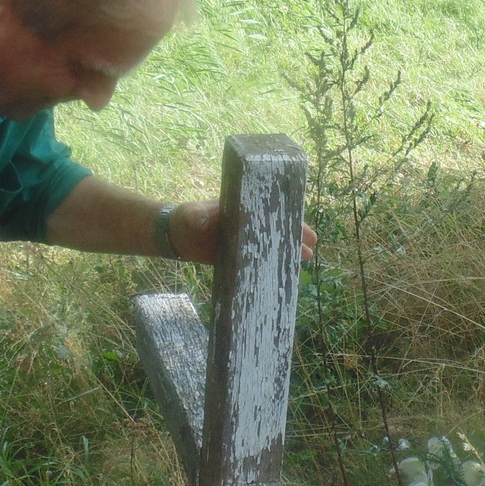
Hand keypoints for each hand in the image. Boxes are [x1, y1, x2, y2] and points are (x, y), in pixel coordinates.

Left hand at [169, 199, 316, 263]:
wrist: (175, 235)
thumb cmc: (185, 218)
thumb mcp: (192, 215)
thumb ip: (198, 217)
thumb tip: (201, 219)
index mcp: (243, 210)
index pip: (271, 213)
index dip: (289, 221)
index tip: (305, 230)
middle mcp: (247, 225)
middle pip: (275, 230)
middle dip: (293, 238)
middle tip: (310, 249)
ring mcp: (243, 241)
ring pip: (270, 246)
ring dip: (285, 253)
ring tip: (301, 263)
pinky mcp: (236, 257)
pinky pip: (257, 262)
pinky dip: (269, 266)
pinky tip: (280, 275)